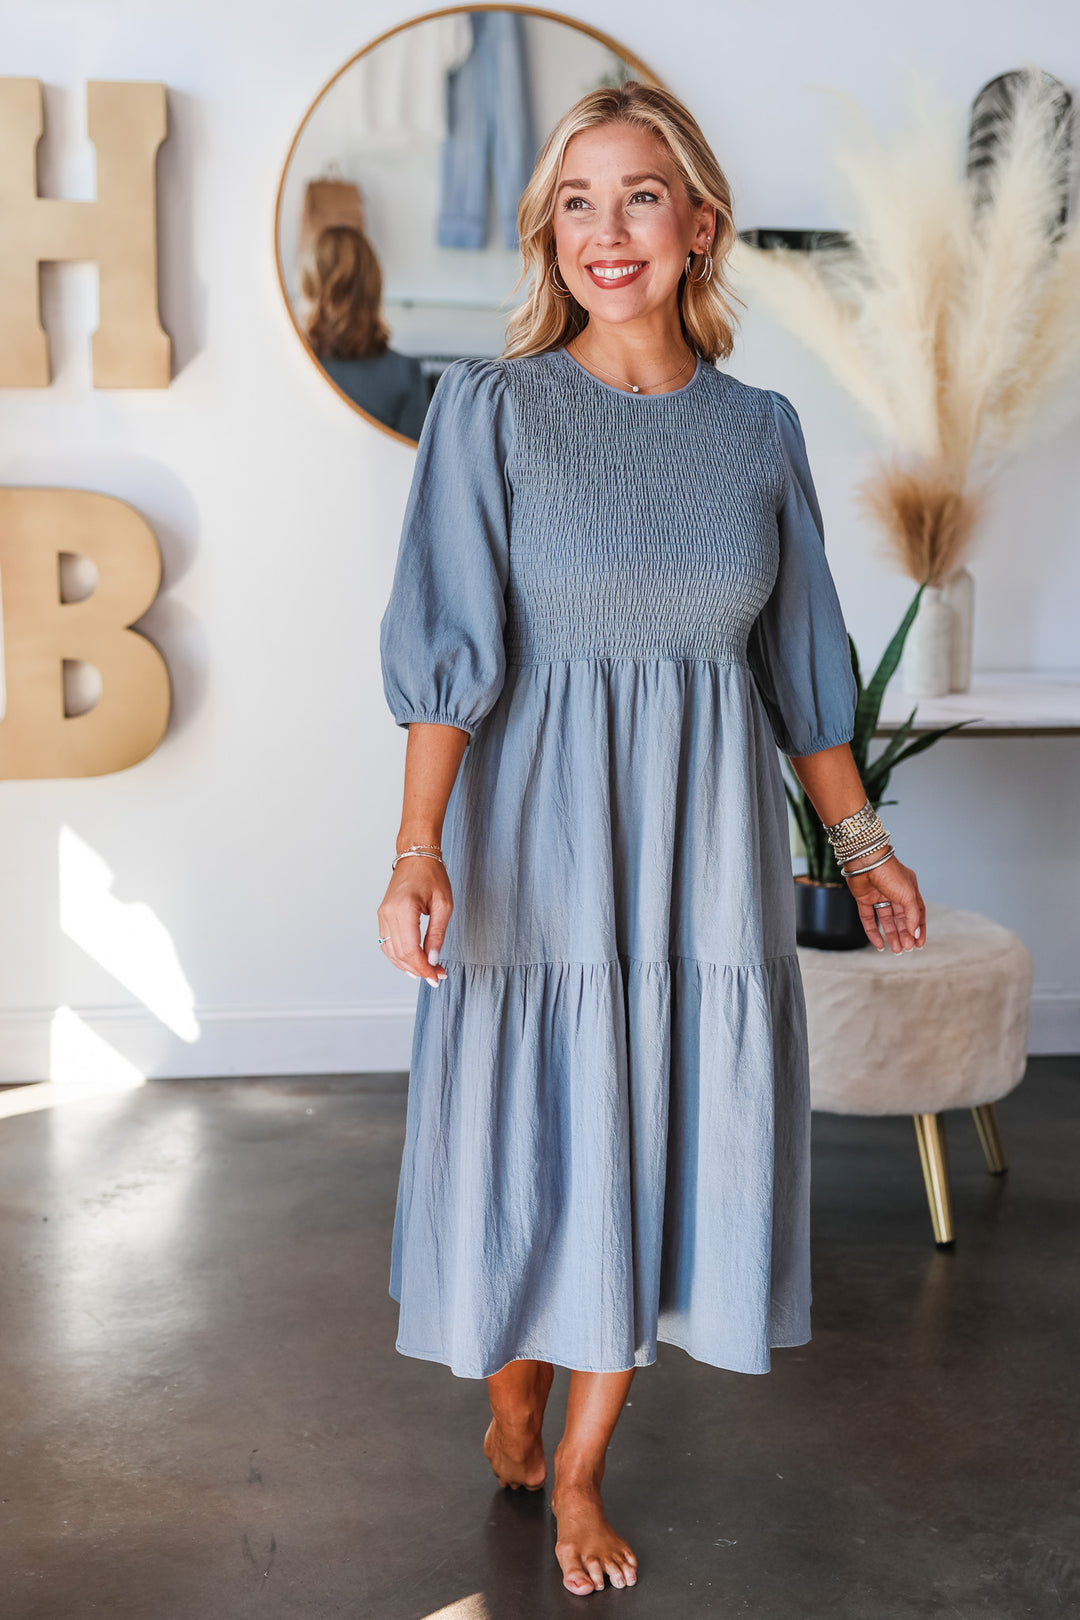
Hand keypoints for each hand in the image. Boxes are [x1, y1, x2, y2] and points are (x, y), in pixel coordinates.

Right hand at [377, 857, 450, 986]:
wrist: (416, 856)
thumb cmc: (432, 876)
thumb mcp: (444, 905)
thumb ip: (437, 934)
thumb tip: (432, 960)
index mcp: (404, 909)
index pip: (410, 950)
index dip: (423, 968)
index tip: (437, 977)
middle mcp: (388, 914)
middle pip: (400, 954)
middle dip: (418, 970)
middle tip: (437, 976)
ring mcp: (382, 915)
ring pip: (391, 952)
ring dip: (408, 966)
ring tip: (428, 971)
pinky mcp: (382, 916)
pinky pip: (386, 943)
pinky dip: (399, 956)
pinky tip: (413, 962)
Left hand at [845, 854, 925, 953]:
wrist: (865, 861)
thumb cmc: (890, 874)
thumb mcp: (908, 895)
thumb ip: (913, 915)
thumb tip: (914, 933)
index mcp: (909, 889)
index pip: (917, 912)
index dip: (918, 929)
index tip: (918, 944)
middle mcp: (894, 892)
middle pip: (901, 918)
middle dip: (904, 934)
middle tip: (905, 949)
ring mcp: (878, 895)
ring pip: (886, 919)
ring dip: (891, 934)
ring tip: (895, 950)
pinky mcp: (863, 899)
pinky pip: (868, 918)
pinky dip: (873, 932)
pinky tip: (878, 944)